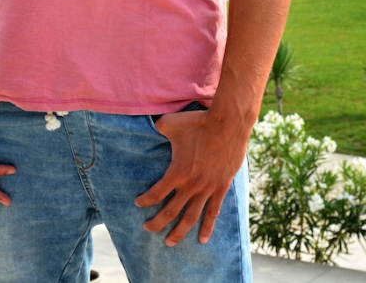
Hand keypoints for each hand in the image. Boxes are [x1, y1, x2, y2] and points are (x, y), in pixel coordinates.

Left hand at [134, 109, 247, 246]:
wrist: (228, 124)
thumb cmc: (198, 122)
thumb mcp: (170, 122)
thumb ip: (158, 128)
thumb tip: (151, 127)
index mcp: (177, 172)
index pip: (156, 193)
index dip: (145, 200)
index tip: (138, 203)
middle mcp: (191, 185)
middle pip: (170, 211)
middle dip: (157, 223)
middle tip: (147, 229)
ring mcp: (207, 189)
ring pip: (190, 217)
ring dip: (179, 232)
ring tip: (169, 243)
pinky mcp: (221, 187)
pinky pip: (213, 212)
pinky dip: (207, 227)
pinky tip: (202, 239)